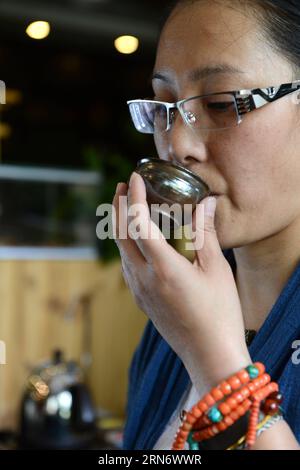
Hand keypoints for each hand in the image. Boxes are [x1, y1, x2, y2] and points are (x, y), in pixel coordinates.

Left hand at [113, 172, 250, 391]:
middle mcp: (143, 279)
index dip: (134, 198)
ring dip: (120, 227)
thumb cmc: (219, 314)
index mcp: (163, 269)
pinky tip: (137, 242)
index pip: (139, 224)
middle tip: (122, 187)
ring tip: (128, 209)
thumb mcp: (216, 270)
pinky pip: (127, 267)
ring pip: (121, 252)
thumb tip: (204, 204)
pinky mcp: (142, 302)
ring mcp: (140, 292)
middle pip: (120, 236)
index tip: (134, 177)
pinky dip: (127, 246)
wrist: (209, 356)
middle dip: (119, 208)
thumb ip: (204, 233)